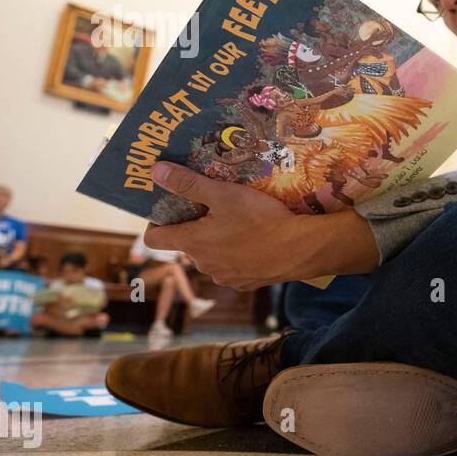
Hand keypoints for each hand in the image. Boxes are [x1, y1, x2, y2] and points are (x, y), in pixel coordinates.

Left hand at [143, 161, 379, 289]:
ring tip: (241, 226)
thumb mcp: (224, 193)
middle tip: (215, 210)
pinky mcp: (245, 284)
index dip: (156, 224)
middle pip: (188, 246)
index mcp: (193, 243)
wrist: (301, 248)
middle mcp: (203, 265)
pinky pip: (233, 269)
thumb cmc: (260, 219)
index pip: (155, 239)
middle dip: (196, 229)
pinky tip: (256, 244)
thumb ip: (188, 183)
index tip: (170, 212)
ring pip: (212, 258)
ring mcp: (224, 277)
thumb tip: (155, 171)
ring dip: (218, 244)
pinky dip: (238, 257)